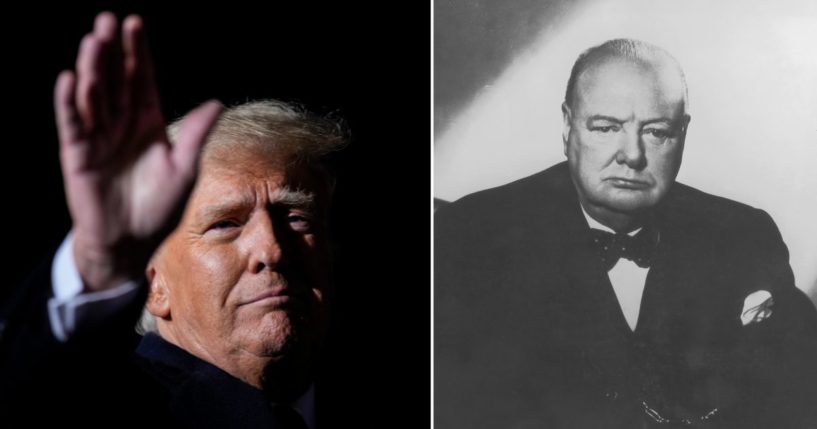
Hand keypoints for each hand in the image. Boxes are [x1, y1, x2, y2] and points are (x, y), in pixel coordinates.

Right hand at [54, 12, 221, 290]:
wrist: (131, 241)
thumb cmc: (160, 206)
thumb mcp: (184, 169)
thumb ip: (195, 135)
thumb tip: (218, 103)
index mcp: (148, 122)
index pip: (142, 79)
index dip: (138, 52)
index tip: (134, 22)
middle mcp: (121, 123)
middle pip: (115, 79)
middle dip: (113, 51)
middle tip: (108, 19)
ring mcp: (98, 136)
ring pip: (93, 96)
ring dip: (92, 70)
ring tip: (93, 41)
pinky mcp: (77, 154)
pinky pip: (72, 124)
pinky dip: (69, 103)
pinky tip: (69, 79)